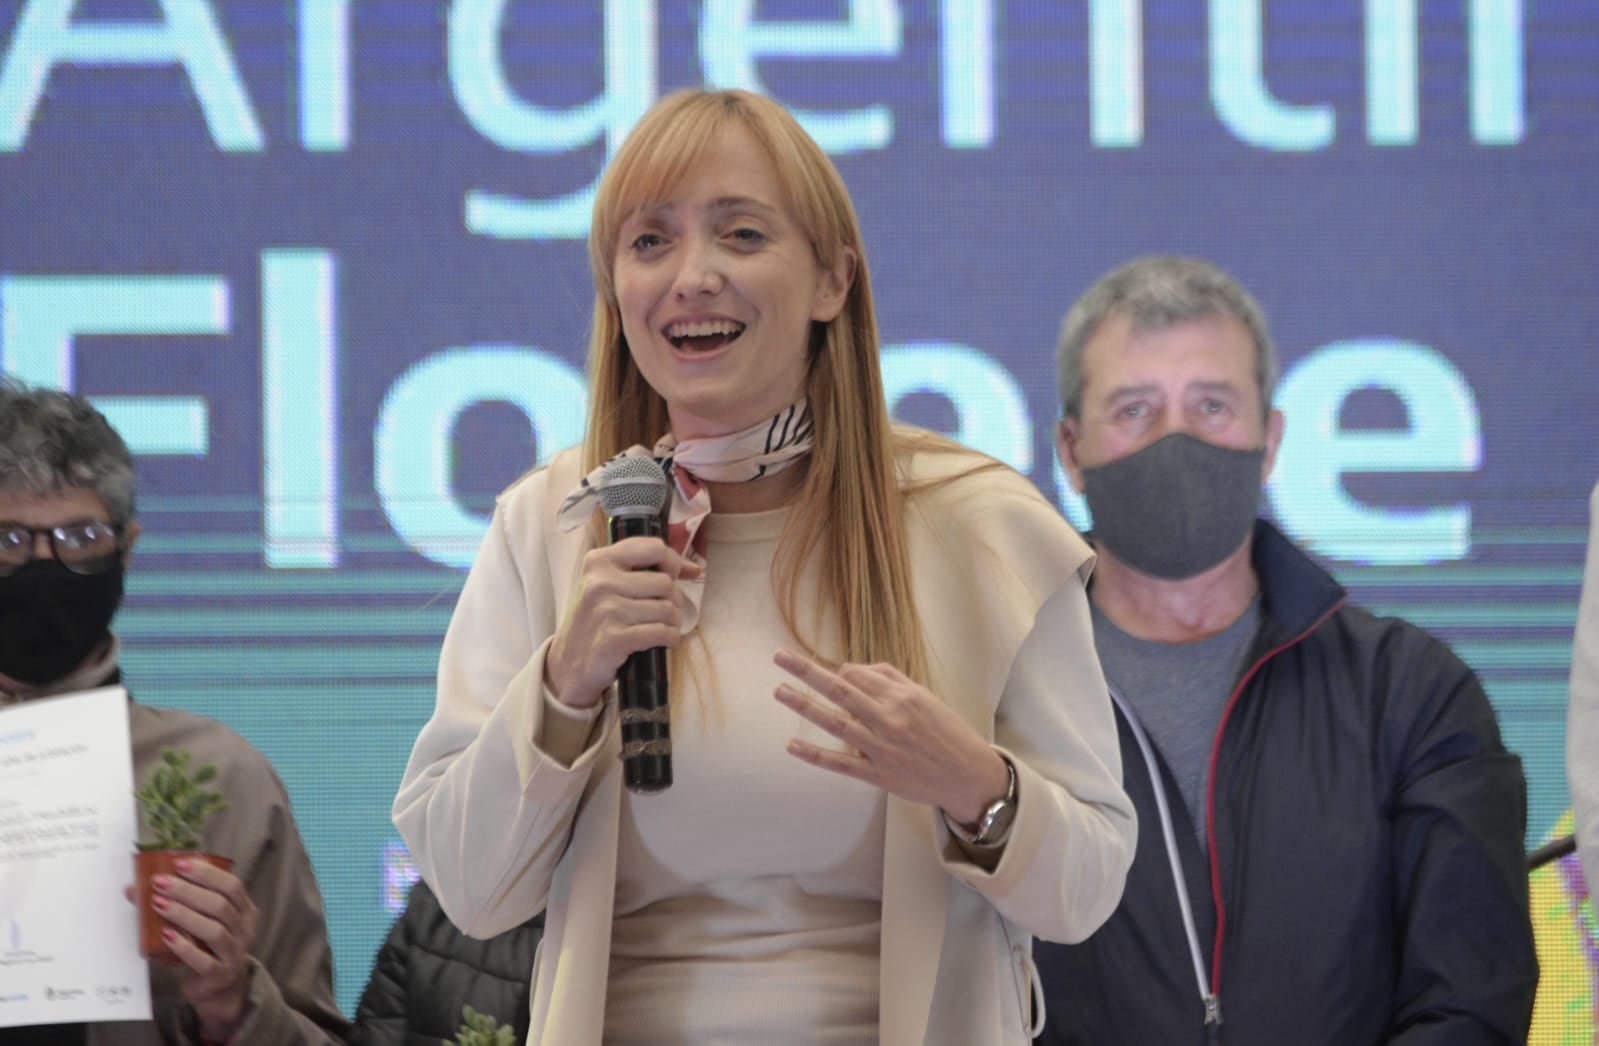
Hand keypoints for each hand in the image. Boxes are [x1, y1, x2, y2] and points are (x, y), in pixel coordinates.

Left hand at [149, 857, 258, 1040]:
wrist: (220, 989)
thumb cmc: (208, 948)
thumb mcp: (202, 922)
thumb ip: (179, 904)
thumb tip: (135, 888)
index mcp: (245, 911)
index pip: (231, 885)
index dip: (207, 873)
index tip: (180, 863)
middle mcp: (244, 930)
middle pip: (219, 905)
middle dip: (188, 891)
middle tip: (160, 882)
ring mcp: (235, 953)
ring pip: (213, 930)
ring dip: (184, 914)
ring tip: (158, 904)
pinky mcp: (220, 975)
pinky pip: (203, 960)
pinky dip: (184, 946)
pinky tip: (166, 936)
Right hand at [545, 537, 702, 708]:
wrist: (569, 665)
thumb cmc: (597, 621)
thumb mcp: (609, 586)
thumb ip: (646, 570)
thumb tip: (694, 568)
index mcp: (599, 561)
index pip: (653, 548)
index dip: (672, 563)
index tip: (675, 576)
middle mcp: (600, 582)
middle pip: (666, 582)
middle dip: (673, 600)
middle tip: (663, 611)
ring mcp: (606, 611)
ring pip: (667, 609)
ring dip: (673, 622)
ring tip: (661, 627)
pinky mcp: (614, 639)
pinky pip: (661, 632)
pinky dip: (670, 638)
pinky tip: (663, 641)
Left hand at [773, 649, 1009, 825]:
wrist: (968, 775)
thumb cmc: (947, 733)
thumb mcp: (925, 697)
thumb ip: (892, 680)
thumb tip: (857, 669)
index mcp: (902, 696)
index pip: (857, 675)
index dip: (840, 672)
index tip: (834, 675)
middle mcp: (889, 718)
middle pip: (840, 689)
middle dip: (806, 671)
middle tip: (779, 656)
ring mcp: (881, 748)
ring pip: (835, 722)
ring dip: (804, 705)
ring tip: (779, 690)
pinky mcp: (877, 774)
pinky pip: (840, 763)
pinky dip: (814, 754)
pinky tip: (792, 745)